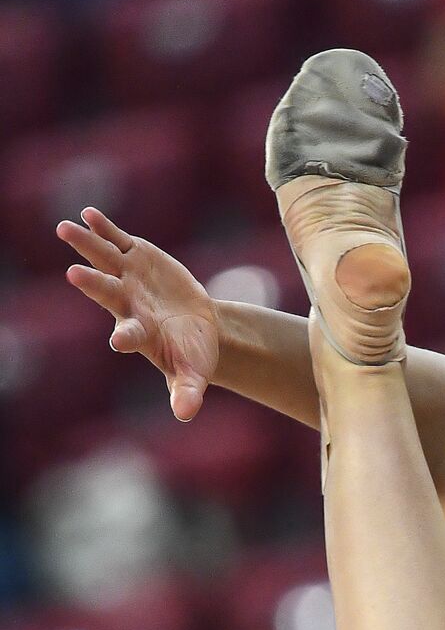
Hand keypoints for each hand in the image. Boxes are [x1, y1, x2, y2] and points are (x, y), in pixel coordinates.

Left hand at [55, 207, 218, 421]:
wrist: (196, 325)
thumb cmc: (192, 354)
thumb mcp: (194, 374)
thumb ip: (187, 392)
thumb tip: (185, 415)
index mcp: (141, 332)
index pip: (130, 334)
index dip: (124, 337)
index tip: (119, 341)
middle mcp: (128, 303)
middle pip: (106, 292)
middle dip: (91, 283)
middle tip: (73, 274)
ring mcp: (129, 277)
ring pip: (103, 260)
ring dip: (85, 244)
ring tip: (63, 228)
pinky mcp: (138, 257)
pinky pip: (117, 240)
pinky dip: (103, 228)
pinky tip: (88, 214)